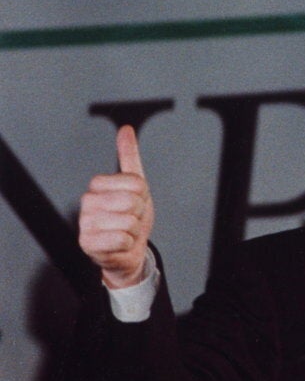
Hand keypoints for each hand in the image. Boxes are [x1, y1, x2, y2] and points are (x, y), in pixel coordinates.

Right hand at [79, 125, 154, 288]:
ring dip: (134, 230)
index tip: (134, 202)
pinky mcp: (87, 244)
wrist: (128, 250)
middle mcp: (87, 202)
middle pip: (132, 201)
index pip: (135, 183)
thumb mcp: (135, 185)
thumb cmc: (130, 217)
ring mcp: (85, 223)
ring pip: (128, 221)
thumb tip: (126, 130)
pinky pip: (121, 239)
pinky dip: (127, 244)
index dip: (142, 195)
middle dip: (138, 213)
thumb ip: (129, 156)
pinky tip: (120, 244)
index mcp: (97, 185)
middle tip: (130, 218)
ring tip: (125, 231)